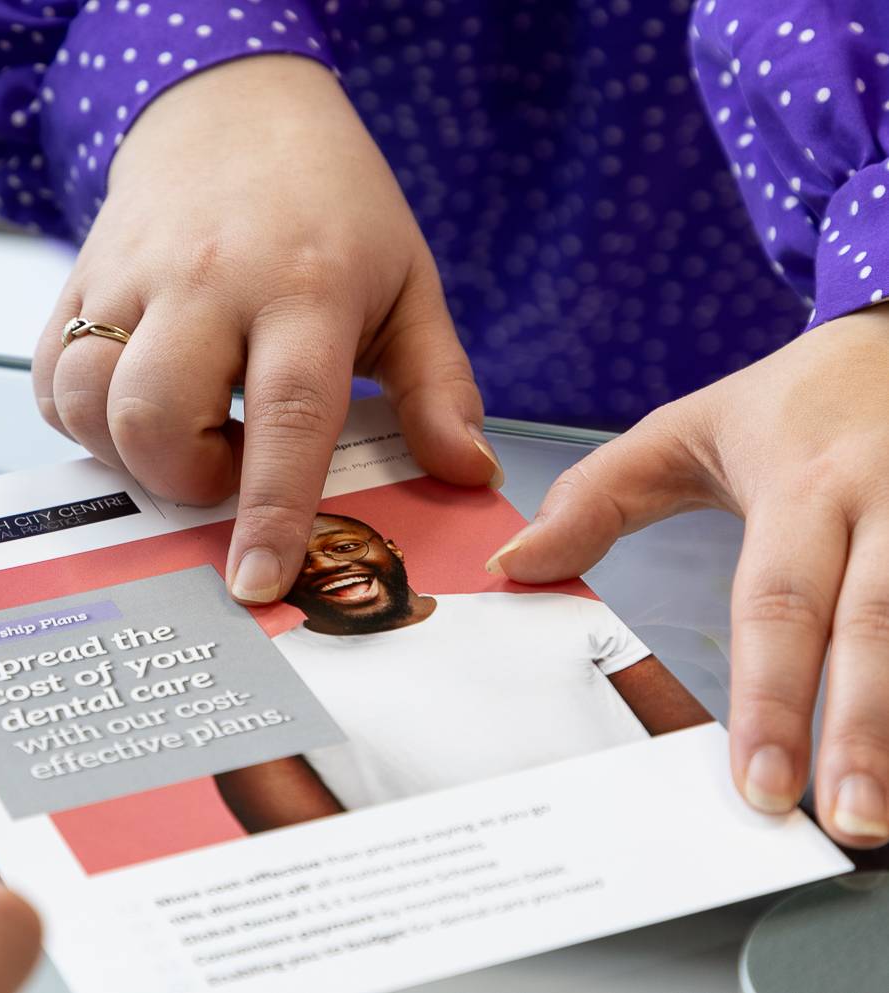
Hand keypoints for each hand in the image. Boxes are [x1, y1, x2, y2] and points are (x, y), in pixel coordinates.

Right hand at [33, 55, 500, 603]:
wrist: (234, 107)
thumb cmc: (332, 205)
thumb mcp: (408, 283)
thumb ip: (438, 385)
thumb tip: (465, 472)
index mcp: (305, 287)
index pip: (287, 416)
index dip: (271, 511)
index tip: (259, 582)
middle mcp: (206, 279)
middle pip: (157, 416)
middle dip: (184, 477)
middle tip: (226, 463)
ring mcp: (130, 275)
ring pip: (86, 398)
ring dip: (127, 449)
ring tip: (182, 429)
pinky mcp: (79, 277)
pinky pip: (49, 375)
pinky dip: (81, 416)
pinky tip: (131, 403)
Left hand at [488, 304, 888, 848]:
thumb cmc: (793, 403)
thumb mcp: (686, 431)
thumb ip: (596, 497)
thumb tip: (512, 566)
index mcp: (805, 486)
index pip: (780, 603)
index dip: (772, 698)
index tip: (759, 782)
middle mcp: (888, 505)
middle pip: (876, 629)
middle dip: (863, 733)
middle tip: (843, 822)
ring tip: (882, 816)